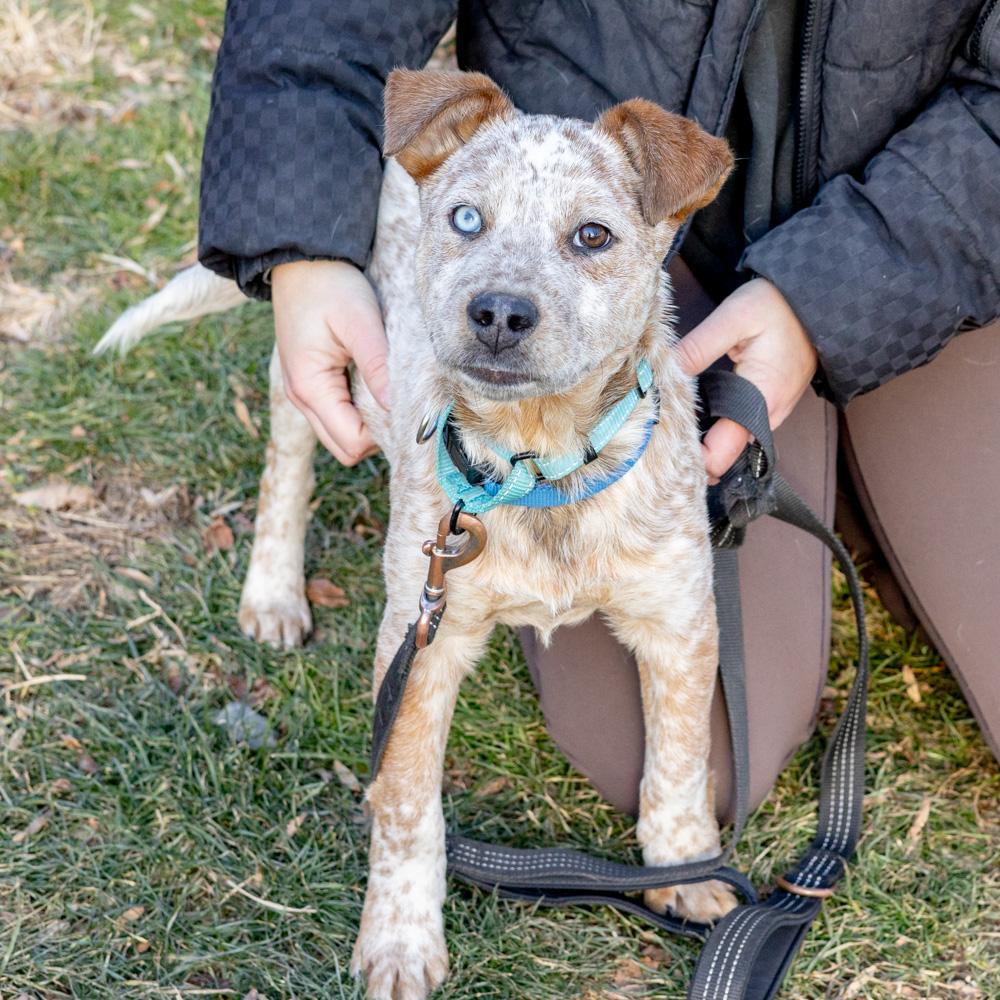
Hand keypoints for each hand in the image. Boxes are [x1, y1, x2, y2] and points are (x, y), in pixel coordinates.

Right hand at [271, 259, 389, 464]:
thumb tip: (397, 407)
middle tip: (405, 404)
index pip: (353, 442)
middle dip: (378, 435)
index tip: (411, 410)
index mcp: (310, 388)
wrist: (300, 257)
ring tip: (390, 390)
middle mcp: (302, 399)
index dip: (385, 434)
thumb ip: (377, 366)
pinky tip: (376, 383)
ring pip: (343, 434)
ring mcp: (305, 393)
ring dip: (370, 422)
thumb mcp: (359, 322)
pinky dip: (361, 409)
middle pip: (347, 448)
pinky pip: (340, 414)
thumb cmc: (329, 284)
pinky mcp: (314, 383)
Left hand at [675, 277, 817, 480]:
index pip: (718, 456)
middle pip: (722, 456)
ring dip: (702, 439)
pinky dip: (715, 426)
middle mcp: (768, 416)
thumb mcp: (734, 317)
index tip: (658, 443)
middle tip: (655, 434)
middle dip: (689, 450)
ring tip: (668, 423)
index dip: (687, 458)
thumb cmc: (779, 305)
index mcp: (759, 401)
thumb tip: (661, 373)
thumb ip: (698, 347)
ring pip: (730, 443)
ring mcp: (771, 414)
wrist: (820, 300)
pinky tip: (693, 412)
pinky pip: (739, 427)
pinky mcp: (770, 406)